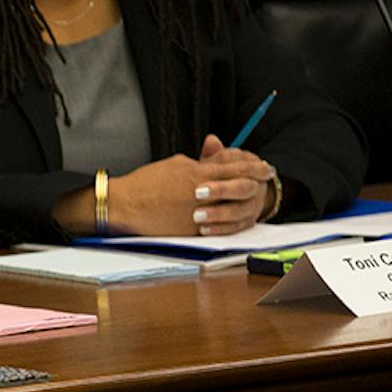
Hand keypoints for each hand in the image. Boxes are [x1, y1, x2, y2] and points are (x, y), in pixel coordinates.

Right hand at [108, 138, 276, 235]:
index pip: (236, 168)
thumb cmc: (146, 183)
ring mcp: (200, 213)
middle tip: (266, 178)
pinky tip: (234, 216)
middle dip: (257, 181)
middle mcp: (204, 193)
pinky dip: (228, 219)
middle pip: (241, 186)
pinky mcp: (192, 230)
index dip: (254, 166)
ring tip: (253, 199)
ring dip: (246, 202)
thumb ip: (200, 163)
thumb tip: (215, 162)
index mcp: (199, 174)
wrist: (125, 205)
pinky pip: (218, 224)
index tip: (264, 166)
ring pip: (233, 206)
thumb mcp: (175, 165)